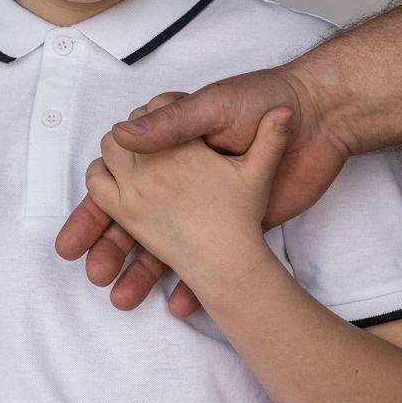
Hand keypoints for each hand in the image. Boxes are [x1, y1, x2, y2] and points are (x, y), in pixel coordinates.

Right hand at [83, 101, 293, 292]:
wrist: (325, 118)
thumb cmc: (266, 98)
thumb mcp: (215, 107)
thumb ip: (171, 124)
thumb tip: (121, 135)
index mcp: (170, 145)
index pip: (119, 180)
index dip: (95, 211)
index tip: (76, 242)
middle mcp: (182, 174)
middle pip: (134, 218)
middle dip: (112, 248)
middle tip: (95, 275)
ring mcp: (208, 199)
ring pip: (166, 243)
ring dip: (145, 271)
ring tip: (125, 299)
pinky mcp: (239, 220)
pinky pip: (210, 256)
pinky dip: (195, 282)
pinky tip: (180, 304)